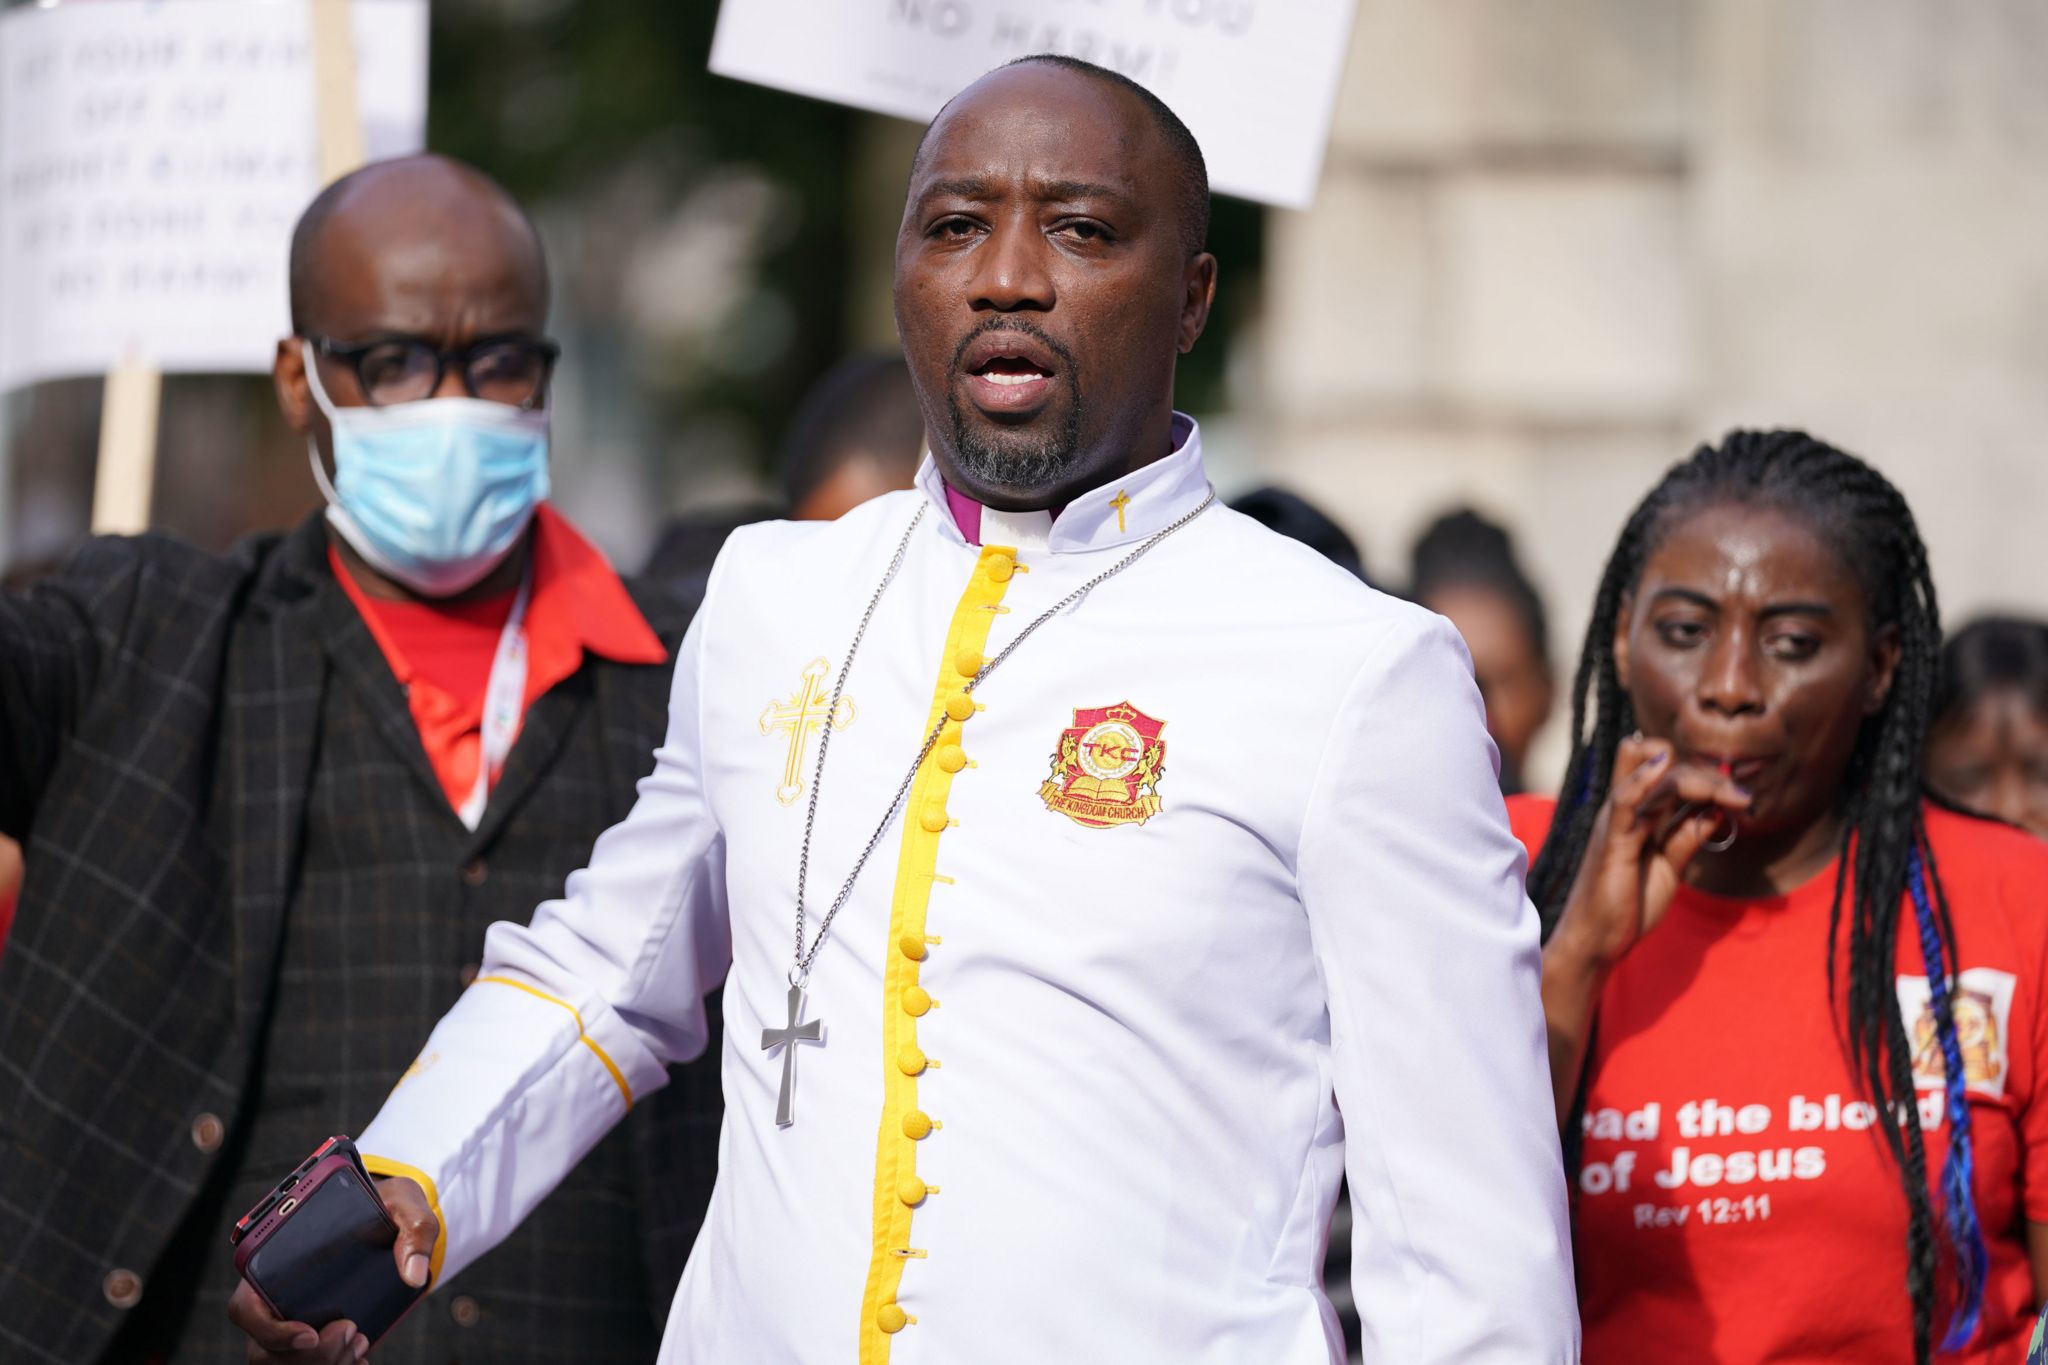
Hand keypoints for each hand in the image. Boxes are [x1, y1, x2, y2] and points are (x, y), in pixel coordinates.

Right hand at [227, 1176, 438, 1360]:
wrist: (389, 1217)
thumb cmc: (383, 1205)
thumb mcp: (403, 1202)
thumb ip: (414, 1227)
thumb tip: (413, 1274)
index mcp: (274, 1258)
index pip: (247, 1308)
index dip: (270, 1330)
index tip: (311, 1334)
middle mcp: (274, 1293)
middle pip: (264, 1348)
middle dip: (309, 1355)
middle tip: (352, 1334)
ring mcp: (289, 1316)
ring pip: (283, 1362)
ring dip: (322, 1364)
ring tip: (358, 1342)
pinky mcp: (310, 1331)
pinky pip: (304, 1364)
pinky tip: (359, 1358)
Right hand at [1552, 734, 1750, 971]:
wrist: (1597, 941)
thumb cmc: (1628, 905)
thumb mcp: (1669, 868)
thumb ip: (1686, 838)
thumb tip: (1716, 810)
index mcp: (1638, 813)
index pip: (1664, 765)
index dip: (1700, 770)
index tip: (1734, 794)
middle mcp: (1626, 808)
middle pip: (1665, 760)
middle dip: (1709, 774)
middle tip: (1742, 800)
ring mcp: (1617, 820)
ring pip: (1654, 772)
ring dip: (1700, 780)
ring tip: (1735, 799)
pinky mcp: (1612, 841)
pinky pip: (1625, 799)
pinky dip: (1644, 778)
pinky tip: (1664, 768)